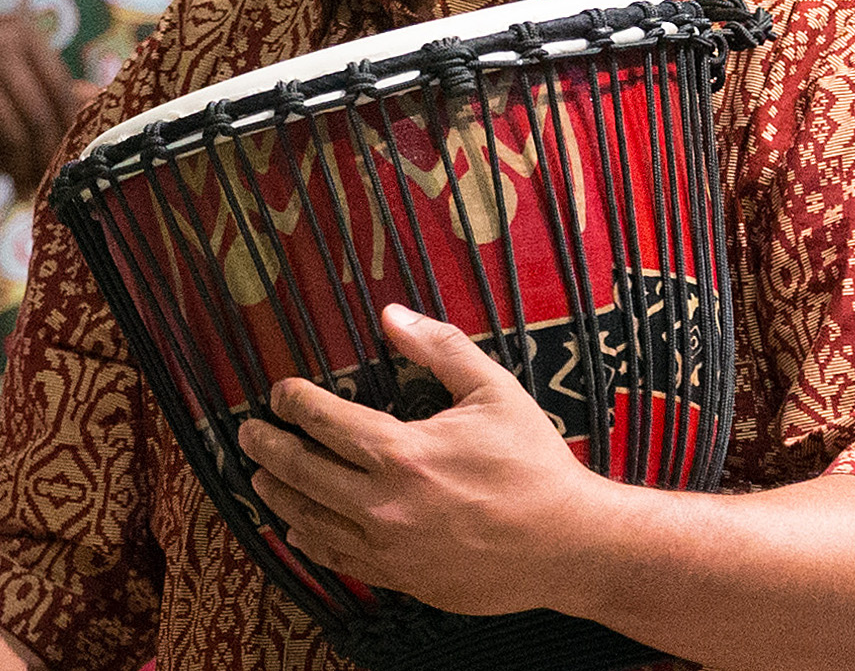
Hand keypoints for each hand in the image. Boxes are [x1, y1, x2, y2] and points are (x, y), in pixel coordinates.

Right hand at [0, 11, 97, 198]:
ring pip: (13, 130)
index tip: (78, 156)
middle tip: (51, 182)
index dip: (71, 127)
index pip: (59, 90)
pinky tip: (12, 177)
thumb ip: (52, 88)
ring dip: (24, 165)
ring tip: (30, 187)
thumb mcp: (18, 67)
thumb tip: (96, 104)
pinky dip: (5, 163)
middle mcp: (0, 45)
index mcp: (21, 36)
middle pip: (38, 113)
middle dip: (48, 153)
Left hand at [238, 304, 593, 614]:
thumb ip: (439, 347)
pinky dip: (309, 539)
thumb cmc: (532, 463)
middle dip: (268, 449)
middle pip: (304, 473)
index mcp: (404, 453)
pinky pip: (339, 559)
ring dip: (278, 494)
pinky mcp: (403, 579)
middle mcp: (386, 506)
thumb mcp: (492, 389)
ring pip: (311, 521)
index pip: (326, 422)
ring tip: (258, 476)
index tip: (279, 391)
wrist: (567, 544)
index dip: (294, 402)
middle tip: (247, 433)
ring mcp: (390, 550)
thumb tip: (391, 315)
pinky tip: (296, 528)